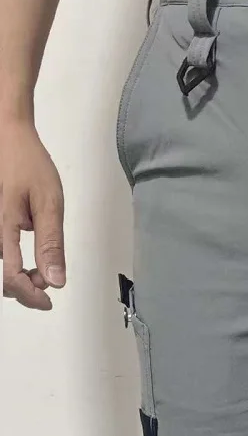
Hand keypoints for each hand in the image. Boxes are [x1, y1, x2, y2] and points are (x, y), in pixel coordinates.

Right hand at [1, 118, 65, 311]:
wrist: (7, 135)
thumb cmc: (28, 162)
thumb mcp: (49, 201)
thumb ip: (51, 242)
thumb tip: (55, 280)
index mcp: (4, 227)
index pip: (12, 277)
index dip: (30, 295)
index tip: (48, 300)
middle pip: (4, 277)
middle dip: (27, 286)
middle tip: (49, 278)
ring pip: (4, 265)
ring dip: (22, 273)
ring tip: (42, 259)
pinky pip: (2, 250)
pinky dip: (16, 259)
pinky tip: (31, 247)